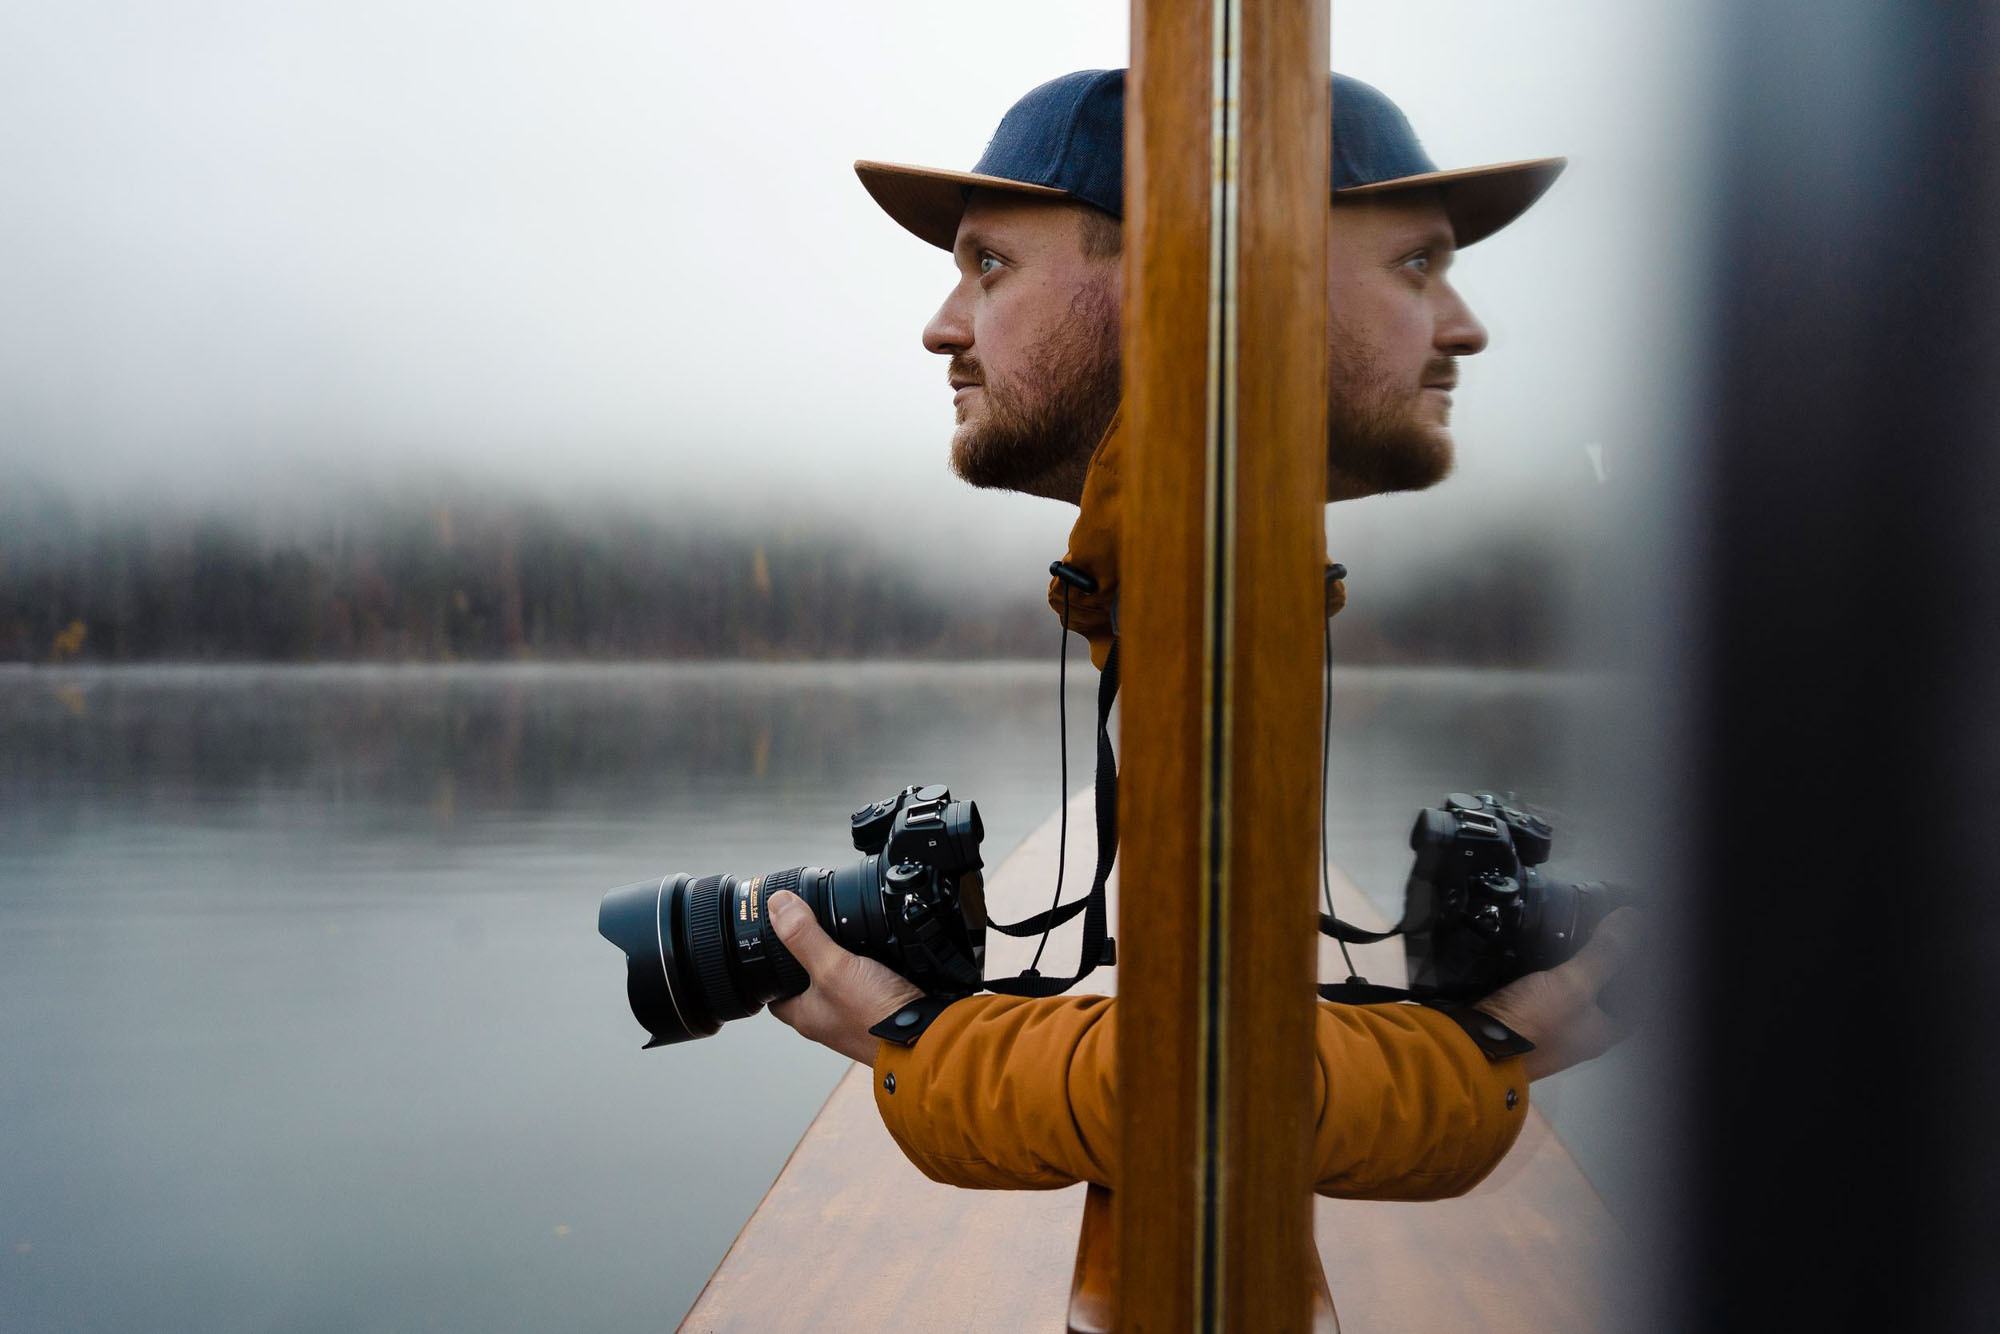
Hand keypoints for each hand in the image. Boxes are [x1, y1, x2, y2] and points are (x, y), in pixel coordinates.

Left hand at [766, 890, 924, 1064]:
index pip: (773, 991)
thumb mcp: (834, 968)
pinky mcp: (882, 1011)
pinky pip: (870, 985)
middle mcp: (829, 1019)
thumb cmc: (876, 1018)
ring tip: (848, 937)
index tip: (772, 942)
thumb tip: (778, 905)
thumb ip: (805, 937)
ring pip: (840, 983)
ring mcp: (856, 1017)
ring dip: (844, 962)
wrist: (926, 1039)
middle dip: (810, 959)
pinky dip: (873, 968)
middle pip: (807, 985)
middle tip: (813, 931)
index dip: (770, 967)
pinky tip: (882, 954)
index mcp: (806, 1015)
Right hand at [1473, 907, 1642, 1081]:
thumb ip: (1604, 952)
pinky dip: (1543, 976)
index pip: (1635, 1006)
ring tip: (1570, 935)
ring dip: (1571, 972)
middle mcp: (1579, 1035)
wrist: (1476, 1048)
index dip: (1640, 978)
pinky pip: (1541, 994)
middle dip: (1603, 970)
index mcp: (1602, 1032)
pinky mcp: (1521, 1021)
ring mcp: (1549, 1030)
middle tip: (1601, 932)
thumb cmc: (1534, 1022)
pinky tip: (1535, 954)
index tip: (1636, 947)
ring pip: (1569, 996)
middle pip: (1602, 1000)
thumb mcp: (1574, 984)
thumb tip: (1635, 918)